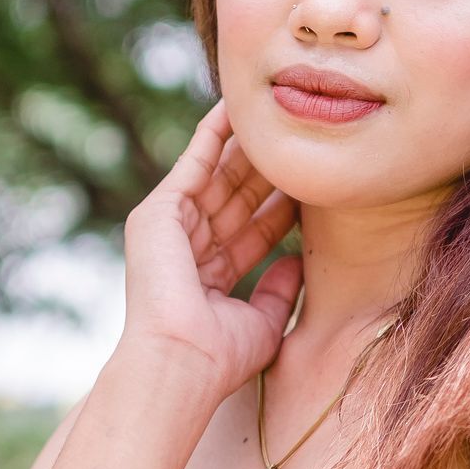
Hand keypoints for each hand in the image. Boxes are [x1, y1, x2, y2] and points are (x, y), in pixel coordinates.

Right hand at [119, 96, 303, 394]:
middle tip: (298, 139)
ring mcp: (170, 229)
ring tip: (274, 113)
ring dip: (245, 147)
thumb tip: (298, 264)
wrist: (183, 360)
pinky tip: (234, 108)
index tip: (312, 185)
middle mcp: (187, 250)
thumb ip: (280, 291)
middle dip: (266, 171)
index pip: (252, 233)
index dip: (281, 208)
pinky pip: (192, 163)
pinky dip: (212, 135)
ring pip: (217, 177)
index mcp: (209, 279)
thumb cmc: (221, 357)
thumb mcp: (265, 322)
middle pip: (236, 200)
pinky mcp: (157, 213)